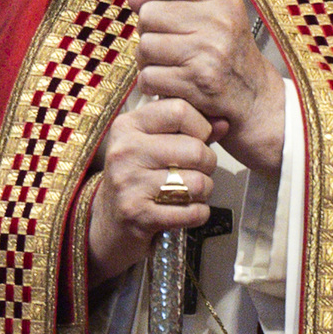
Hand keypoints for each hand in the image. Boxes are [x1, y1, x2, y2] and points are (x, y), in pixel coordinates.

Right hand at [87, 97, 215, 288]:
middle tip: (200, 170)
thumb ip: (190, 129)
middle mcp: (125, 150)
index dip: (201, 125)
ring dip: (204, 190)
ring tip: (192, 190)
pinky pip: (191, 212)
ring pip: (197, 182)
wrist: (108, 223)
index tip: (199, 138)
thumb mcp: (154, 143)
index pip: (179, 110)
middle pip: (194, 149)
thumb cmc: (139, 176)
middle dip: (208, 162)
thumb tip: (224, 122)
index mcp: (128, 125)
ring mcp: (129, 184)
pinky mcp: (138, 215)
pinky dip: (199, 213)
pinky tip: (188, 209)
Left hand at [128, 0, 285, 174]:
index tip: (157, 1)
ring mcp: (207, 52)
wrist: (256, 102)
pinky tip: (168, 84)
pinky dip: (151, 84)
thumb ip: (175, 4)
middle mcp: (218, 22)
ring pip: (145, 46)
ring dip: (147, 60)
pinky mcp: (196, 83)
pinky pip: (148, 76)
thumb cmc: (230, 57)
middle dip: (149, 31)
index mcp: (223, 1)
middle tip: (164, 43)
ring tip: (165, 64)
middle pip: (150, 13)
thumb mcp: (214, 21)